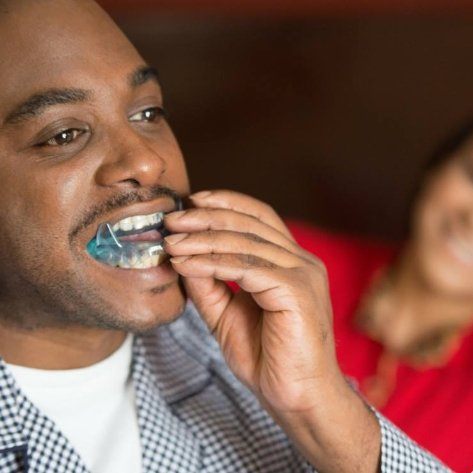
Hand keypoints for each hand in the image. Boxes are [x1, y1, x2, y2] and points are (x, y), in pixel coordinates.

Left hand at [165, 190, 337, 410]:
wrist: (297, 399)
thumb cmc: (267, 357)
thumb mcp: (226, 313)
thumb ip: (208, 284)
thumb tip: (181, 255)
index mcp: (290, 261)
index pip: (259, 216)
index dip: (226, 202)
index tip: (192, 202)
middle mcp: (301, 261)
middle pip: (250, 222)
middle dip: (206, 217)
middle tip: (172, 219)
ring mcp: (303, 273)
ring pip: (245, 242)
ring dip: (202, 239)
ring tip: (171, 242)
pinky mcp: (297, 291)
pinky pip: (246, 268)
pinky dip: (211, 263)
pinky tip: (185, 264)